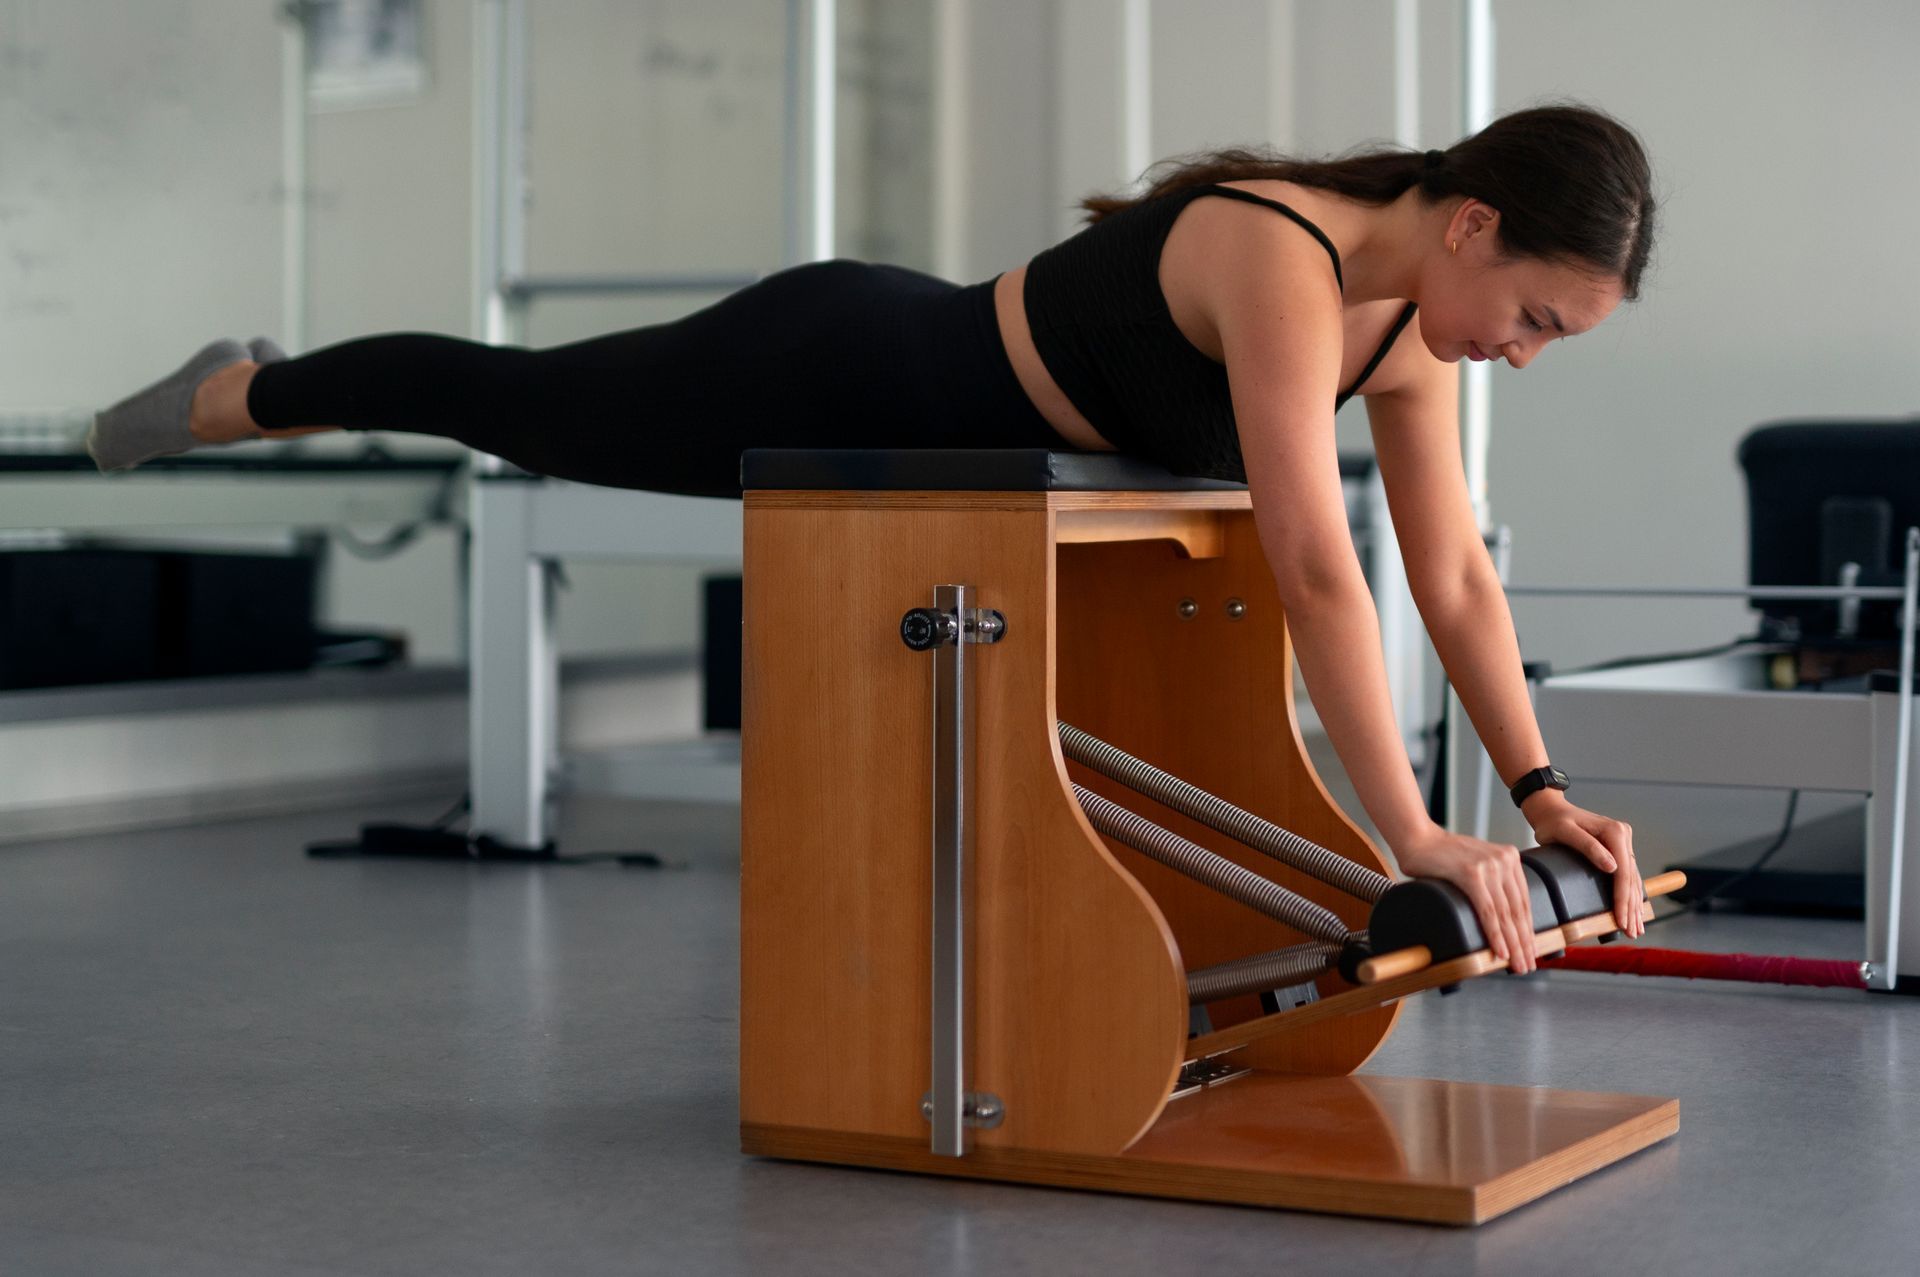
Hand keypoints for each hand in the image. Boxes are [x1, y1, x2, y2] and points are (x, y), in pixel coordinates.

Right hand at [1391, 824, 1540, 973]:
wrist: (1416, 838)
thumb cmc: (1440, 856)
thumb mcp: (1476, 865)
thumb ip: (1491, 882)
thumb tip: (1501, 919)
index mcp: (1509, 857)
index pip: (1524, 901)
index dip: (1528, 929)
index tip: (1530, 949)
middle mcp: (1503, 859)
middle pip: (1518, 909)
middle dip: (1524, 942)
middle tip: (1527, 964)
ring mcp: (1488, 866)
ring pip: (1505, 914)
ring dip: (1513, 944)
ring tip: (1517, 963)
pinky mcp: (1471, 874)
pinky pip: (1488, 911)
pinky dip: (1495, 934)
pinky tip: (1500, 951)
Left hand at [1521, 792, 1643, 937]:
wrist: (1549, 810)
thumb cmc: (1553, 822)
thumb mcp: (1565, 832)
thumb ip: (1588, 847)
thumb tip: (1612, 867)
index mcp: (1615, 832)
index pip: (1623, 872)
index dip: (1622, 899)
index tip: (1621, 920)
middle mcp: (1623, 836)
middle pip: (1630, 878)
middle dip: (1631, 907)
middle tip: (1632, 933)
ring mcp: (1622, 843)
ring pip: (1631, 879)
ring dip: (1634, 905)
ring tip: (1636, 928)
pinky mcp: (1617, 850)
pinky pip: (1626, 876)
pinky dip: (1629, 895)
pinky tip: (1632, 911)